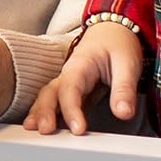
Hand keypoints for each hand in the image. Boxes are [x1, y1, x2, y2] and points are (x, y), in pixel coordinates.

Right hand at [24, 22, 142, 135]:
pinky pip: (55, 100)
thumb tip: (123, 114)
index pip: (70, 88)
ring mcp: (68, 81)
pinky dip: (45, 111)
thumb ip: (124, 89)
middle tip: (45, 130)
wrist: (113, 29)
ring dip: (40, 111)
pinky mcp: (72, 90)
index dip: (72, 109)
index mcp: (81, 65)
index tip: (78, 129)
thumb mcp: (127, 63)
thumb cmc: (118, 44)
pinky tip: (39, 124)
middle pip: (51, 91)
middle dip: (45, 111)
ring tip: (33, 128)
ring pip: (48, 95)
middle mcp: (69, 73)